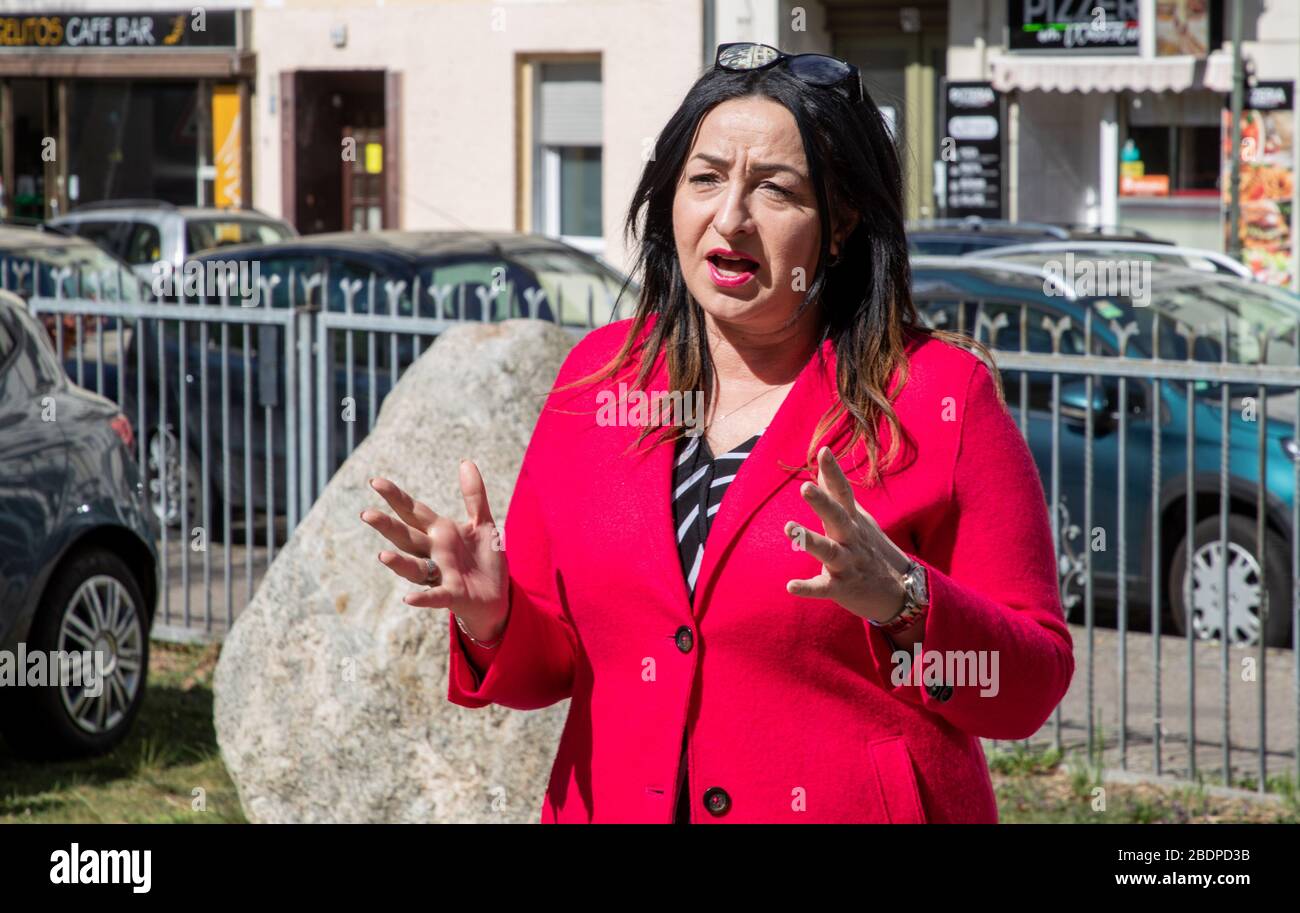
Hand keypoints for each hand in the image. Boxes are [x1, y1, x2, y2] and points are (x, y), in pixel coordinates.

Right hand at [361, 461, 507, 641]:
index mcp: (440, 532)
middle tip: (366, 514)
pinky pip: (435, 596)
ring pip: (414, 567)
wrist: (497, 596)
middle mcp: (434, 552)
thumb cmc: (484, 560)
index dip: (396, 497)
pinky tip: (409, 598)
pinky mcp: (451, 595)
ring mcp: (440, 574)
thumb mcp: (482, 523)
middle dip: (387, 526)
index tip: (375, 482)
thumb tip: (465, 461)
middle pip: (406, 537)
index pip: (413, 511)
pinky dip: (423, 598)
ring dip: (399, 563)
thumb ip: (474, 495)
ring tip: (383, 555)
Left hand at [783, 446, 911, 623]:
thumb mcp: (856, 518)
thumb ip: (835, 492)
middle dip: (822, 503)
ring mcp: (848, 564)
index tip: (824, 451)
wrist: (899, 592)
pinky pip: (823, 589)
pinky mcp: (842, 588)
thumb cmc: (868, 549)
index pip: (843, 493)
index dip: (834, 472)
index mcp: (852, 521)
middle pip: (838, 518)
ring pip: (830, 551)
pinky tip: (790, 586)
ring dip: (810, 540)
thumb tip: (820, 464)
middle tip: (805, 487)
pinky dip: (807, 588)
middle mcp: (851, 539)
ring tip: (789, 528)